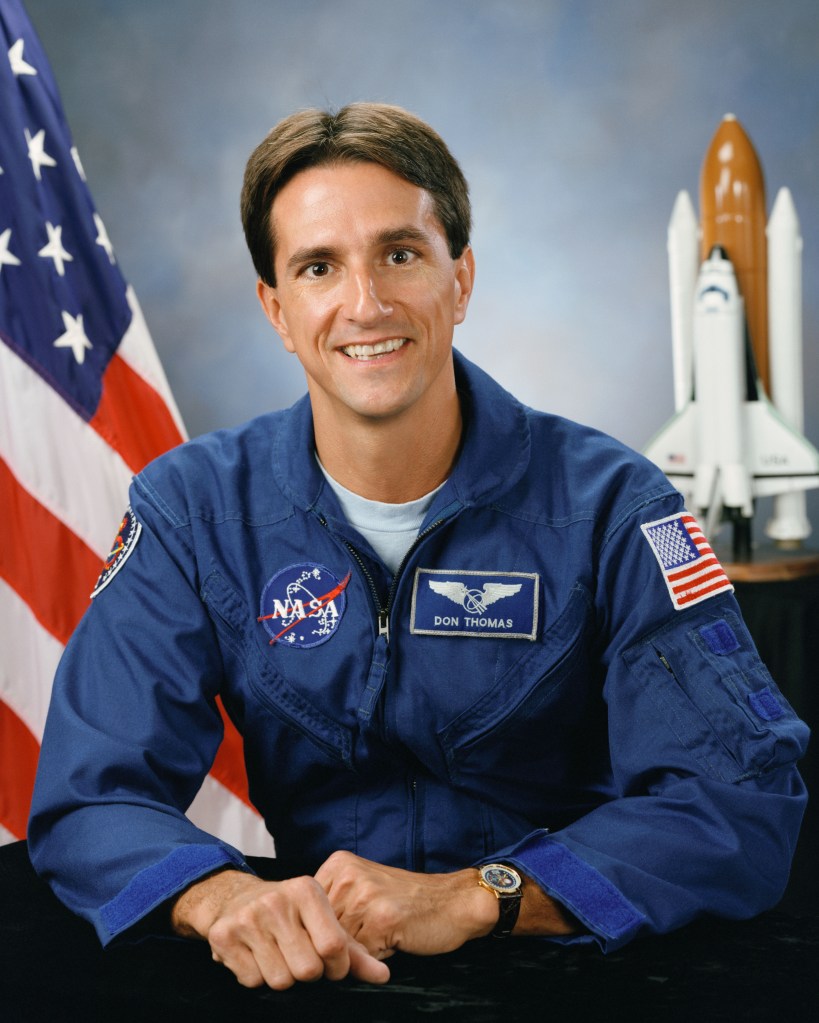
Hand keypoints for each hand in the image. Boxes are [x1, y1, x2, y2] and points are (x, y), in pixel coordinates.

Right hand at [170, 869, 390, 989]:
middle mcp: (276, 900)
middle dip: (308, 973)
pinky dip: (257, 976)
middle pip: (307, 969)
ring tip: (278, 955)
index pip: (333, 945)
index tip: (332, 964)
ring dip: (283, 976)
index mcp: (306, 890)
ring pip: (280, 980)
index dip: (337, 966)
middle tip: (301, 957)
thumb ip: (353, 950)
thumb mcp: (322, 919)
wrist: (236, 898)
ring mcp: (248, 918)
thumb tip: (383, 976)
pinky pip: (252, 981)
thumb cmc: (289, 913)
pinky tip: (256, 956)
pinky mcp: (224, 936)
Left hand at [314, 851, 499, 958]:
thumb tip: (298, 938)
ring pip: (337, 945)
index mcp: (340, 863)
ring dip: (354, 954)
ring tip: (379, 938)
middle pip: (319, 929)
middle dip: (335, 945)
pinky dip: (373, 959)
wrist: (454, 901)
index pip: (307, 911)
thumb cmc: (408, 900)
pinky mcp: (382, 919)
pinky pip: (360, 956)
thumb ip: (334, 904)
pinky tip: (391, 942)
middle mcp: (349, 875)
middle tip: (363, 940)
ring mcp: (365, 895)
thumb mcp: (365, 888)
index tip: (339, 934)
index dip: (319, 932)